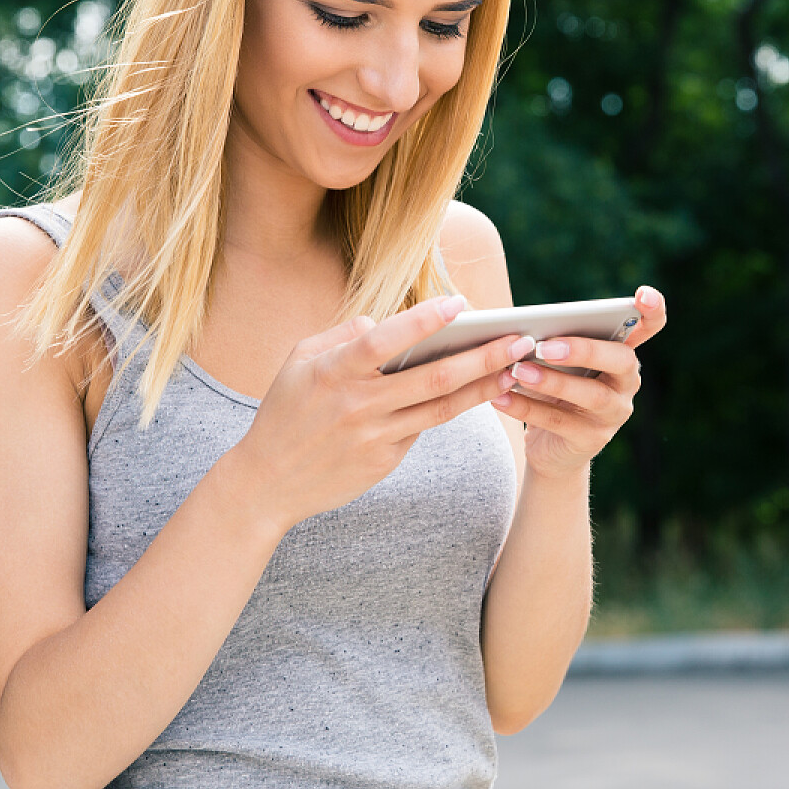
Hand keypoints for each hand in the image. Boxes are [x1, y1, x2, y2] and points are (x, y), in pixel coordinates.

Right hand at [228, 294, 533, 531]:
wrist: (268, 483)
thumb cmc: (285, 411)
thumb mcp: (298, 362)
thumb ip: (342, 337)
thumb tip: (382, 322)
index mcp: (334, 371)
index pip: (386, 340)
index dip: (424, 321)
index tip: (462, 304)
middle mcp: (358, 404)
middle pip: (433, 377)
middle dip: (483, 356)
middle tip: (521, 340)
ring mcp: (374, 435)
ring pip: (441, 407)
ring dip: (484, 387)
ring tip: (516, 369)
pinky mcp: (384, 460)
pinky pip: (423, 428)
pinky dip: (454, 409)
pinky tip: (482, 393)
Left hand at [487, 285, 666, 481]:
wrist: (550, 448)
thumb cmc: (552, 390)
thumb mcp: (555, 363)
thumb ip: (550, 342)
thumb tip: (519, 329)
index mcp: (621, 353)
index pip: (650, 326)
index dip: (654, 310)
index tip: (642, 294)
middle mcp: (627, 382)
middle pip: (621, 360)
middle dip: (584, 350)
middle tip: (544, 346)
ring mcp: (614, 413)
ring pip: (591, 395)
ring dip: (552, 381)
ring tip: (517, 371)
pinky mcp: (593, 440)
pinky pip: (560, 421)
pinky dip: (527, 407)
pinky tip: (500, 398)